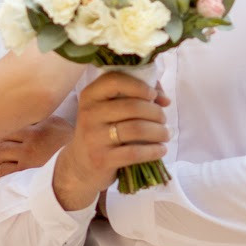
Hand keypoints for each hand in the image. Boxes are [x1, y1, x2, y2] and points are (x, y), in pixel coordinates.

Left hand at [0, 117, 72, 184]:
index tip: (0, 136)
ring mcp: (27, 155)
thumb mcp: (63, 127)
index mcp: (41, 125)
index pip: (15, 124)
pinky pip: (3, 171)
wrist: (84, 165)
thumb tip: (35, 120)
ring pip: (1, 153)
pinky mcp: (25, 172)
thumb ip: (47, 122)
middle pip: (5, 138)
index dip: (4, 131)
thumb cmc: (76, 148)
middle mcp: (31, 137)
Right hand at [51, 72, 170, 210]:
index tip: (153, 95)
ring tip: (165, 134)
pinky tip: (161, 150)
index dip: (139, 85)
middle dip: (156, 112)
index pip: (115, 81)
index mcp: (90, 95)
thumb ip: (135, 95)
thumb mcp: (109, 109)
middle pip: (132, 107)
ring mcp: (94, 137)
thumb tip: (164, 99)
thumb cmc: (102, 131)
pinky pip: (135, 152)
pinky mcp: (101, 159)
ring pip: (136, 129)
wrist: (80, 165)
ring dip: (159, 131)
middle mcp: (89, 113)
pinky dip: (154, 151)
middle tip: (163, 119)